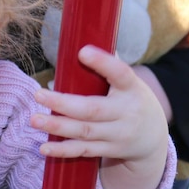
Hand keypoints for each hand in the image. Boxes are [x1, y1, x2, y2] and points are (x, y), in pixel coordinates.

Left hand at [31, 45, 168, 188]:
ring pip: (85, 131)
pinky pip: (84, 151)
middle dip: (63, 103)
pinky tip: (45, 148)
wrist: (154, 140)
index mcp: (132, 88)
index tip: (82, 52)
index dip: (103, 62)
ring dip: (58, 126)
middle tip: (38, 94)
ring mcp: (118, 135)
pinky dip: (63, 151)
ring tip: (35, 120)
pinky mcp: (110, 150)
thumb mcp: (131, 84)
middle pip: (92, 109)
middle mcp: (126, 112)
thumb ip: (109, 67)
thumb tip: (86, 38)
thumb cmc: (133, 102)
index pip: (120, 73)